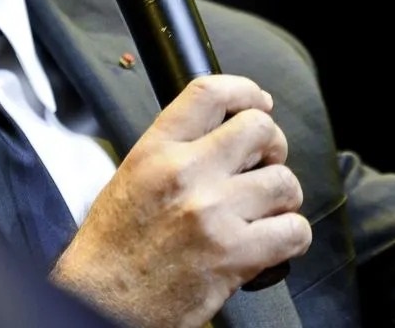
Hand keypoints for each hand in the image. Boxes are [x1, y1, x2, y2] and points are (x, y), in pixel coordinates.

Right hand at [50, 74, 309, 327]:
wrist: (101, 303)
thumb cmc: (113, 247)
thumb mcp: (133, 176)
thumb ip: (176, 148)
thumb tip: (225, 132)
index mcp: (156, 150)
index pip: (210, 93)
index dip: (245, 91)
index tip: (258, 102)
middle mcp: (186, 173)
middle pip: (260, 129)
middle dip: (273, 146)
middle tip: (266, 163)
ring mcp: (213, 213)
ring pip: (284, 181)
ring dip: (283, 197)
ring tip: (266, 210)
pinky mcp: (235, 255)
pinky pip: (293, 230)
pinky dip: (292, 236)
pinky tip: (274, 241)